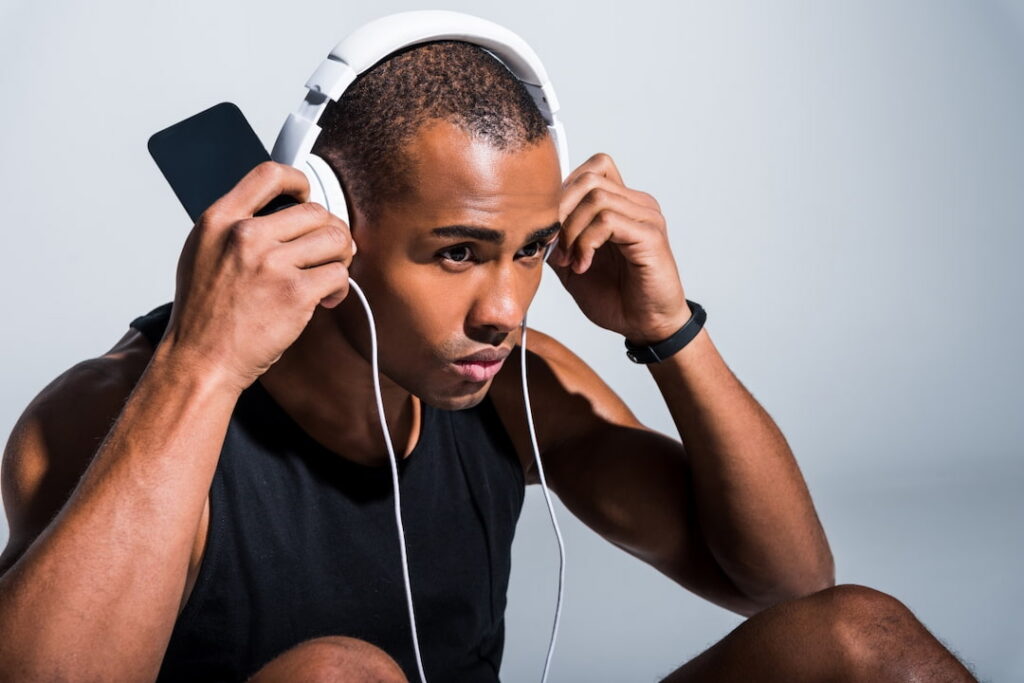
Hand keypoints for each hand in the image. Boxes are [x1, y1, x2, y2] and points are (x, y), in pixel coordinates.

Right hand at [162, 161, 355, 392]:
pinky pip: (338, 275)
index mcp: (220, 220)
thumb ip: (234, 227)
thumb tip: (275, 214)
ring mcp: (271, 263)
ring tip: (326, 277)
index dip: (299, 181)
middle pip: (315, 211)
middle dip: (329, 233)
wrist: (201, 360)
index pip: (269, 175)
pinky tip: (325, 300)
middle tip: (326, 253)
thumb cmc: (203, 316)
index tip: (306, 197)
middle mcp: (245, 235)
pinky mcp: (295, 293)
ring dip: (340, 258)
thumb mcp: (202, 253)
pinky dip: (340, 288)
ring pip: (335, 239)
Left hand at [548, 153, 689, 343]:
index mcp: (621, 205)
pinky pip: (608, 221)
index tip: (551, 231)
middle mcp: (636, 204)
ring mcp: (646, 217)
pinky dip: (587, 243)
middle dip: (561, 211)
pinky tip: (584, 266)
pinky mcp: (650, 235)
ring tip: (570, 261)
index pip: (592, 169)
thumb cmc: (617, 297)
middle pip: (589, 178)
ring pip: (596, 198)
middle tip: (554, 246)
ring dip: (572, 231)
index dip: (563, 193)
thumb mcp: (572, 264)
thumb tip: (532, 224)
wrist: (645, 326)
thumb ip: (557, 239)